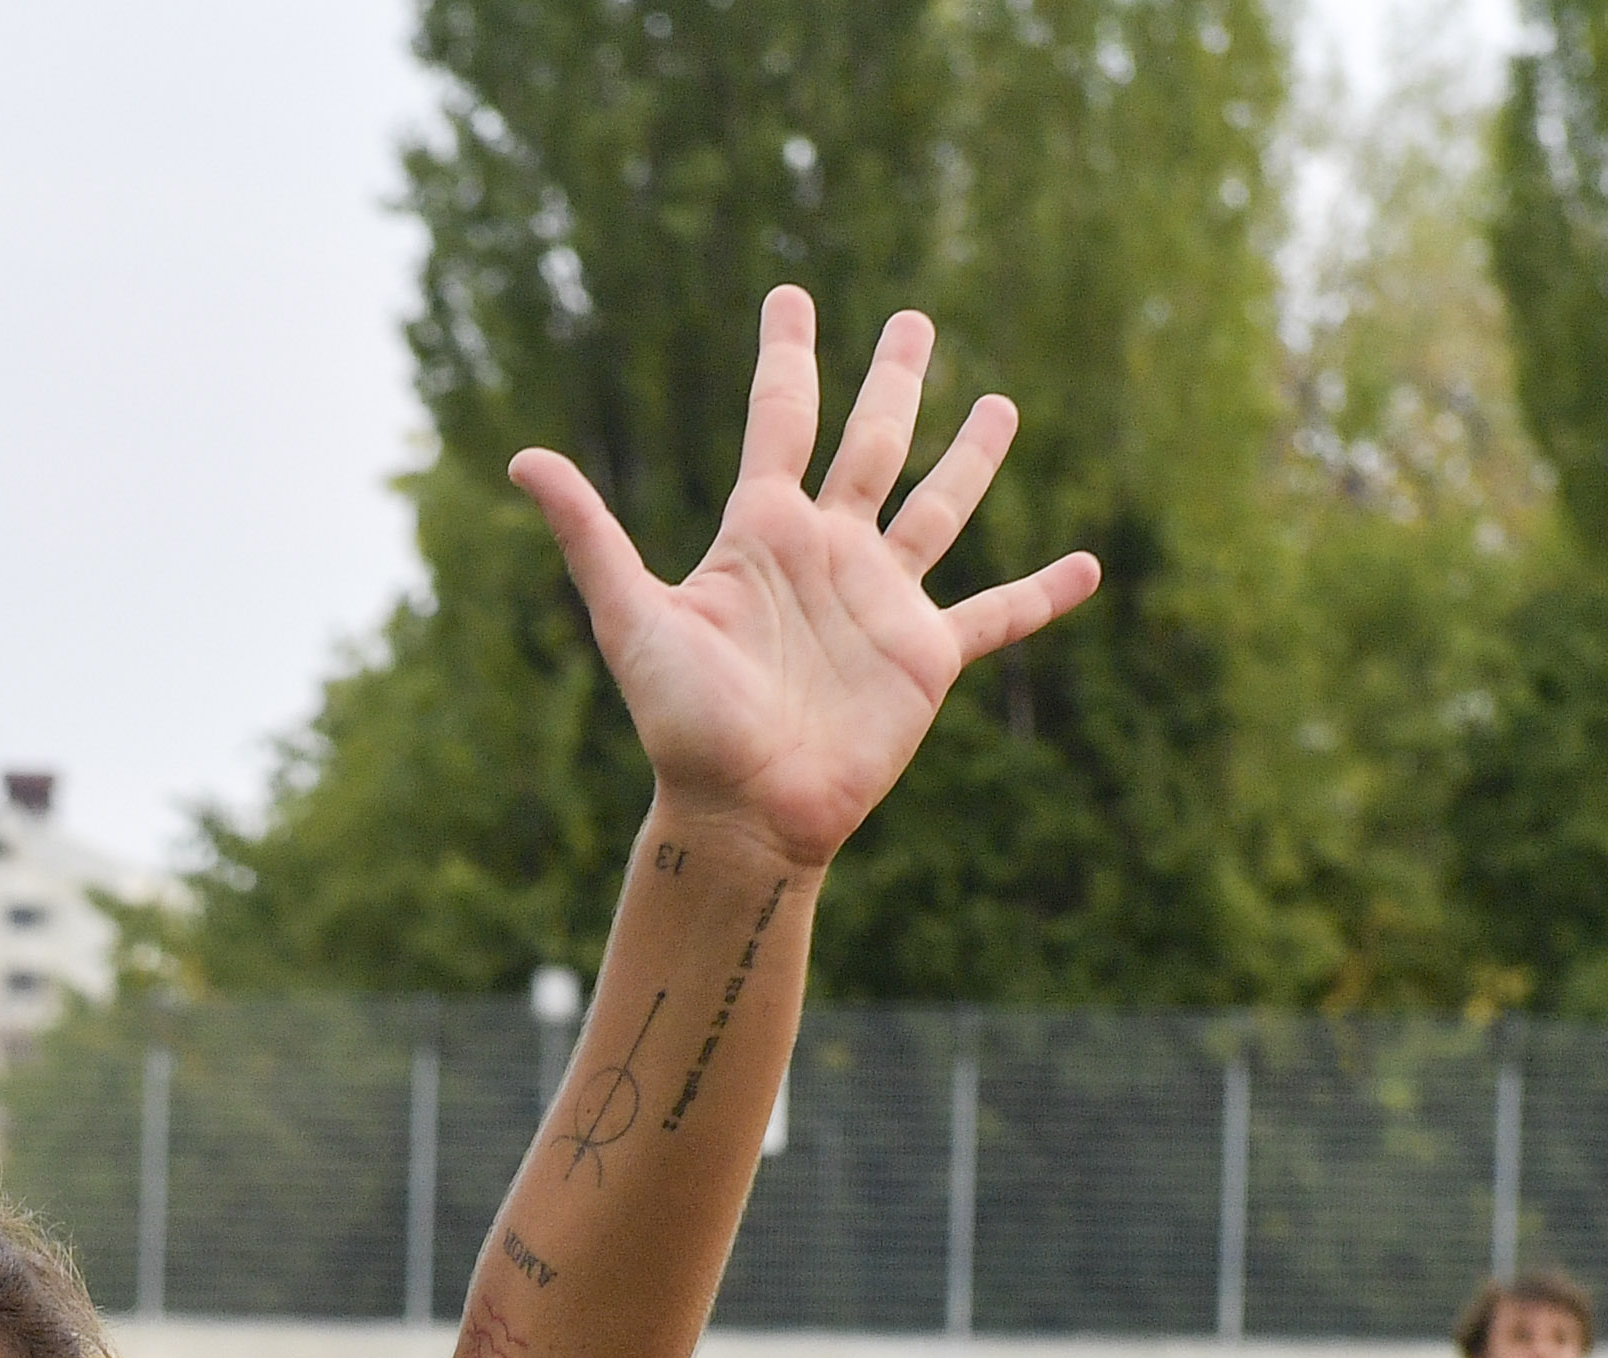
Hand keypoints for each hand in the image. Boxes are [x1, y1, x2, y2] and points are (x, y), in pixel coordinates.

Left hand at [508, 291, 1099, 871]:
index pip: (779, 418)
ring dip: (970, 458)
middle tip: (914, 320)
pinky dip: (1042, 594)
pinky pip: (996, 615)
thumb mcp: (631, 619)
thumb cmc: (682, 725)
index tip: (791, 295)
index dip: (787, 355)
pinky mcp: (924, 658)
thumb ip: (589, 535)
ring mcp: (881, 602)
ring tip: (1001, 406)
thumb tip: (520, 458)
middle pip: (870, 444)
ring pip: (938, 509)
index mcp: (762, 533)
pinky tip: (1087, 567)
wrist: (743, 812)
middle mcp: (827, 553)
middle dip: (893, 381)